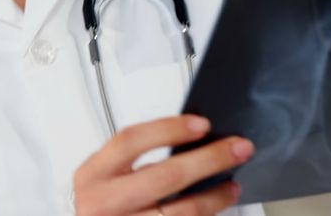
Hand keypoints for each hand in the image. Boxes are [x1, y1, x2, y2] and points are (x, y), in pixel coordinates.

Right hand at [73, 115, 253, 215]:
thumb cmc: (97, 208)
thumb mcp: (104, 178)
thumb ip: (135, 162)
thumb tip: (192, 144)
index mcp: (93, 175)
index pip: (132, 141)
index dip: (169, 129)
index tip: (202, 124)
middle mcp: (104, 203)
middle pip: (165, 176)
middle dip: (209, 160)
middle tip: (237, 149)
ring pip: (179, 212)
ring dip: (214, 197)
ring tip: (231, 186)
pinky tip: (214, 210)